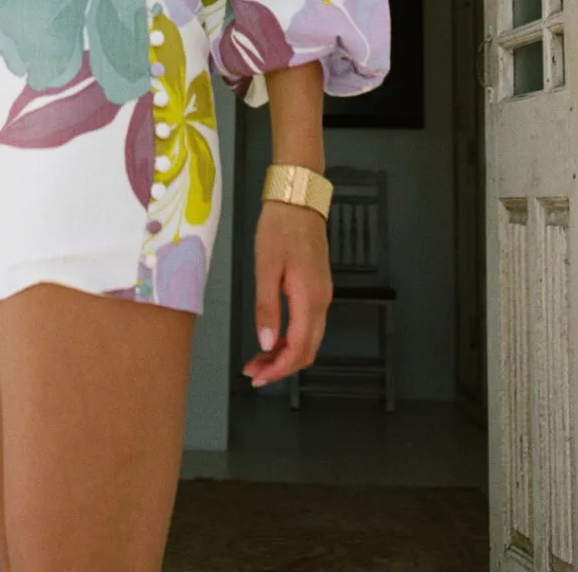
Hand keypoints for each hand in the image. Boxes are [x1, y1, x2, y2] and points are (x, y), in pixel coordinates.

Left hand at [242, 200, 331, 387]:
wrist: (298, 200)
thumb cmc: (279, 229)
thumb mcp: (265, 267)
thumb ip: (267, 308)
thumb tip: (266, 344)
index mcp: (309, 299)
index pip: (298, 350)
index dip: (278, 369)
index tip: (257, 377)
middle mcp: (322, 301)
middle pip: (308, 350)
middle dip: (282, 367)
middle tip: (254, 371)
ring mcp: (323, 295)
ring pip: (310, 339)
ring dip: (286, 354)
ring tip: (258, 357)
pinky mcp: (319, 287)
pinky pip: (309, 324)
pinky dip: (292, 338)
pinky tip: (273, 337)